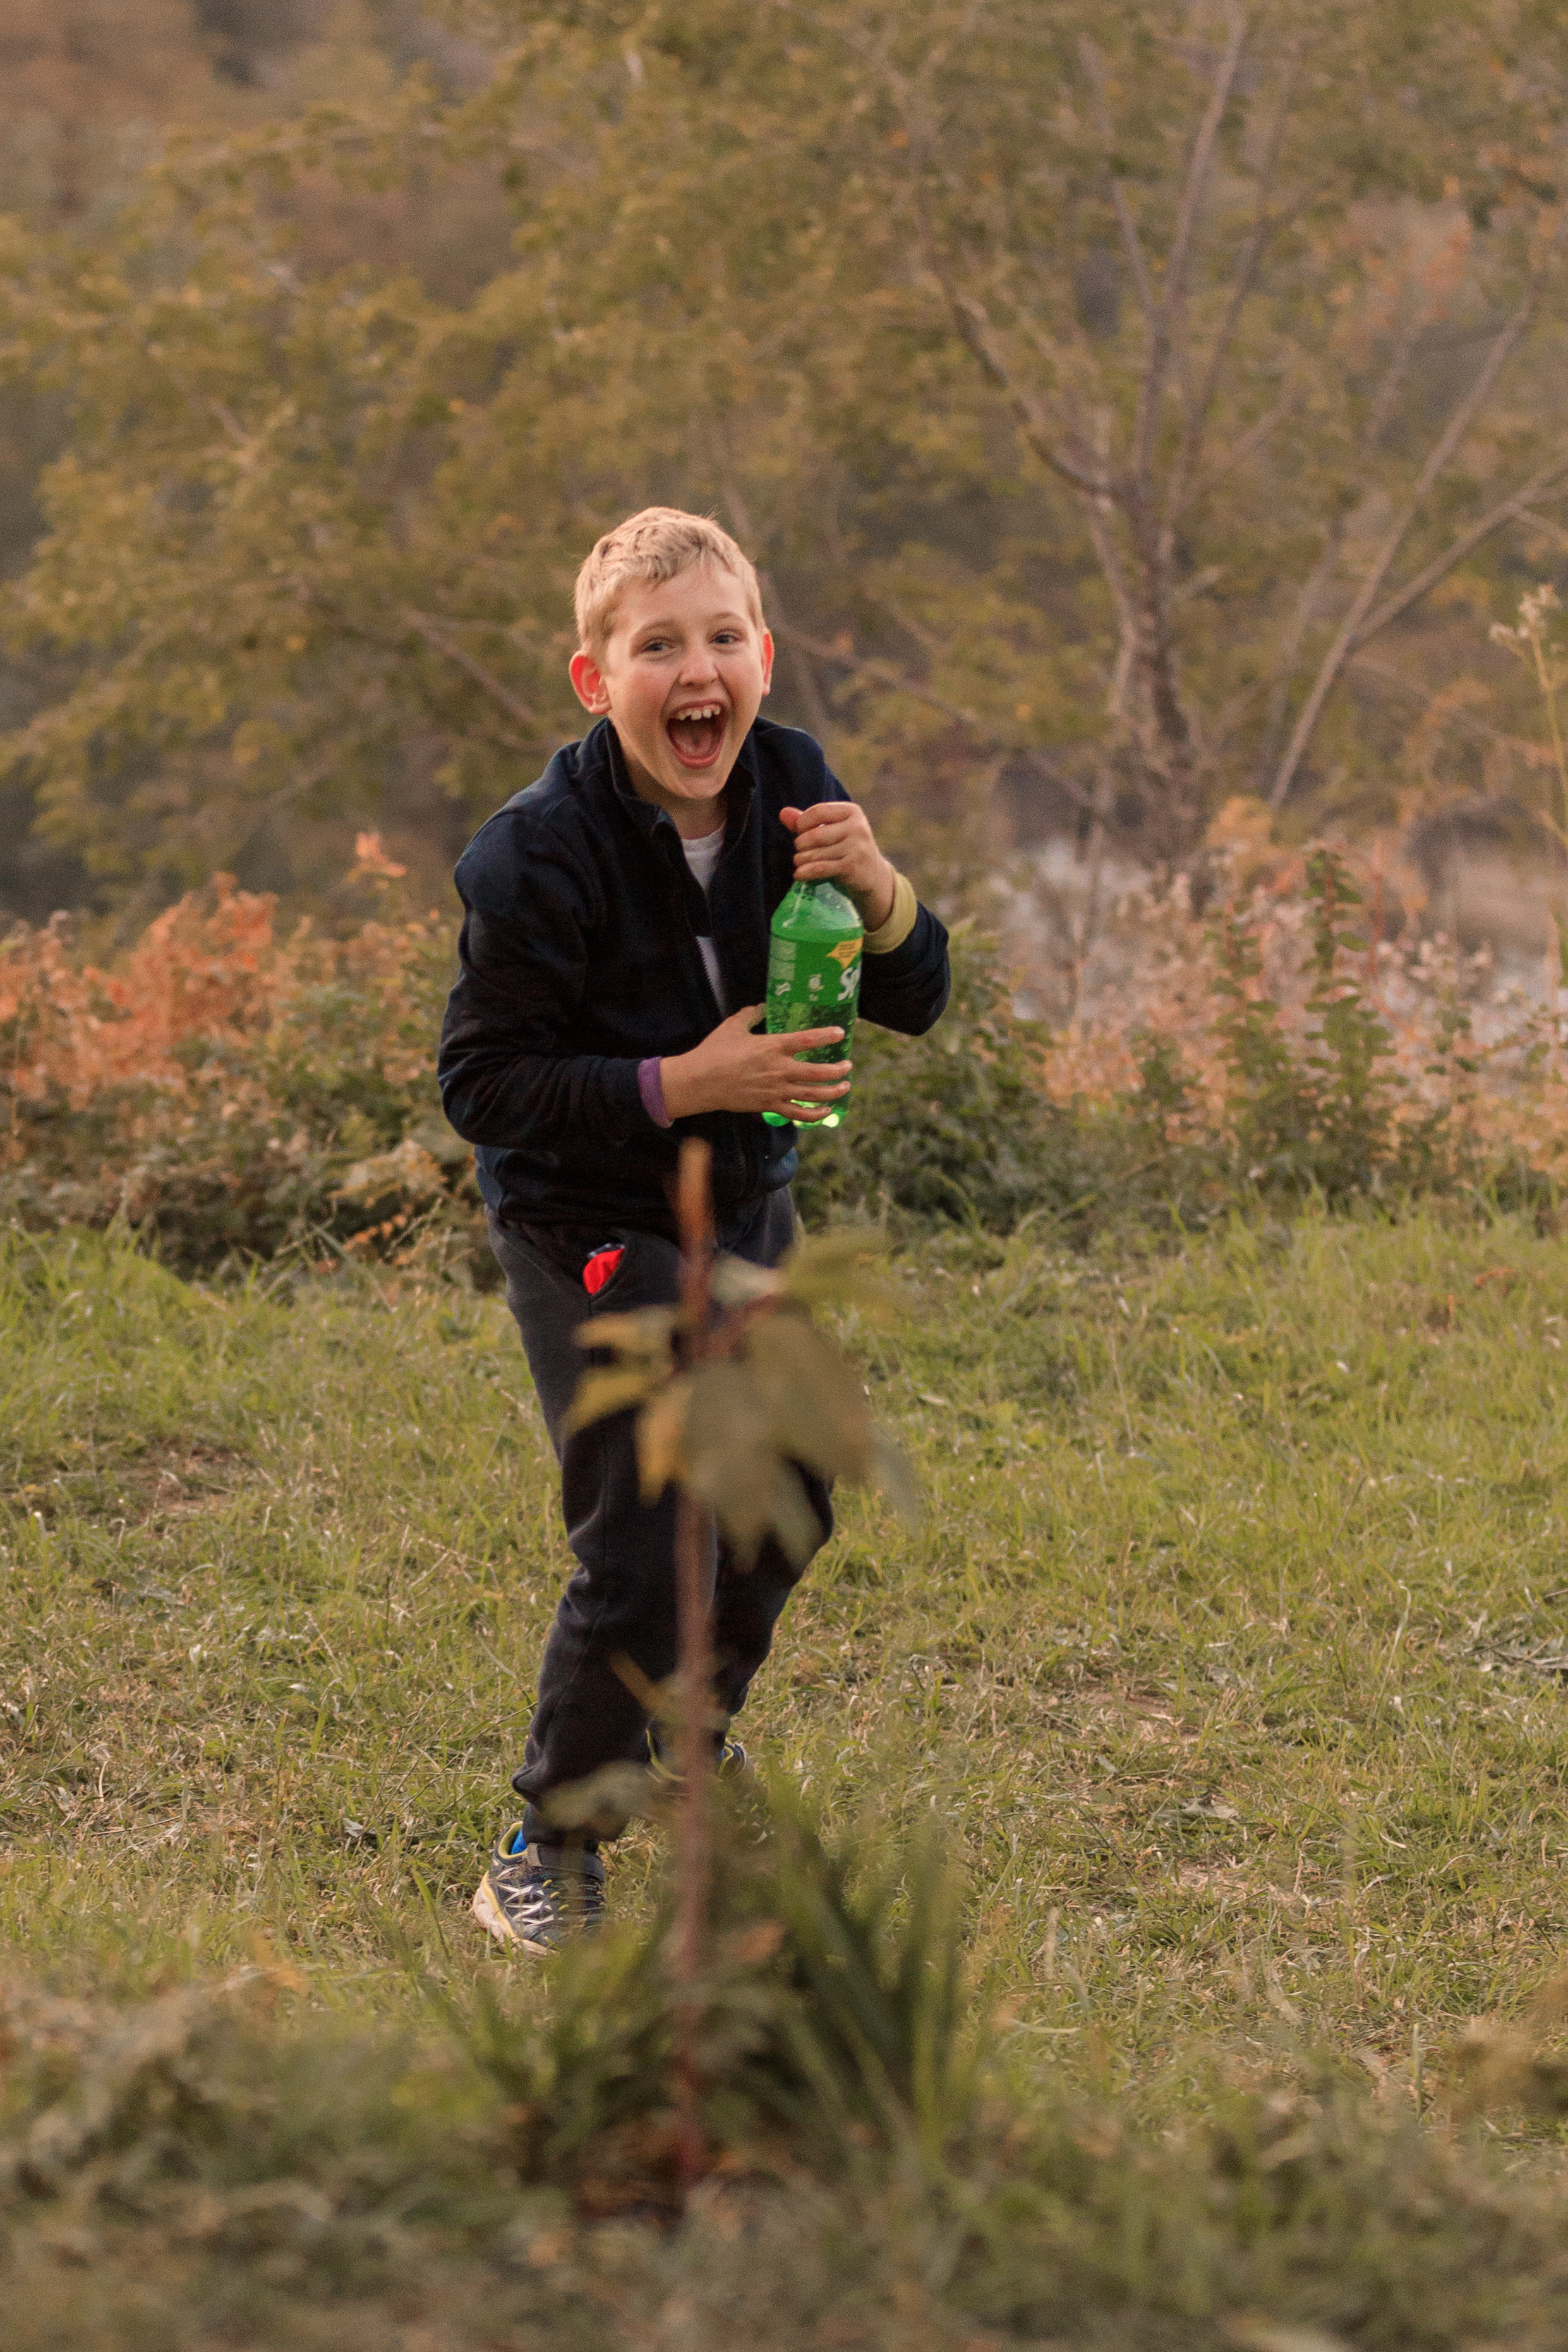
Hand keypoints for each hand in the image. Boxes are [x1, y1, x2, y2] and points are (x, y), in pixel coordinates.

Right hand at [660, 1003, 851, 1121]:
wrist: (700, 1082)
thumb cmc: (714, 1051)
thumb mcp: (733, 1026)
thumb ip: (751, 1014)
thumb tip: (762, 1006)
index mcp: (772, 1046)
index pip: (807, 1039)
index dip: (827, 1035)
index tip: (840, 1033)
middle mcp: (779, 1069)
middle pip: (818, 1072)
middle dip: (838, 1070)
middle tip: (848, 1066)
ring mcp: (775, 1090)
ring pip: (812, 1094)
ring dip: (833, 1092)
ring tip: (844, 1087)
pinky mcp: (769, 1106)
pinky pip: (797, 1113)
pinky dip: (814, 1114)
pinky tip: (826, 1112)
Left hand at [780, 801, 895, 929]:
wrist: (873, 875)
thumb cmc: (846, 849)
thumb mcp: (832, 831)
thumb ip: (807, 822)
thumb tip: (783, 812)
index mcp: (852, 811)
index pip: (818, 812)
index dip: (802, 823)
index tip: (800, 833)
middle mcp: (857, 827)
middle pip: (815, 834)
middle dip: (801, 845)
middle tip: (800, 852)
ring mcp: (857, 847)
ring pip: (816, 853)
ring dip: (802, 860)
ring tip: (799, 863)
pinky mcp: (852, 866)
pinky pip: (821, 868)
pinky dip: (806, 872)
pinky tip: (799, 875)